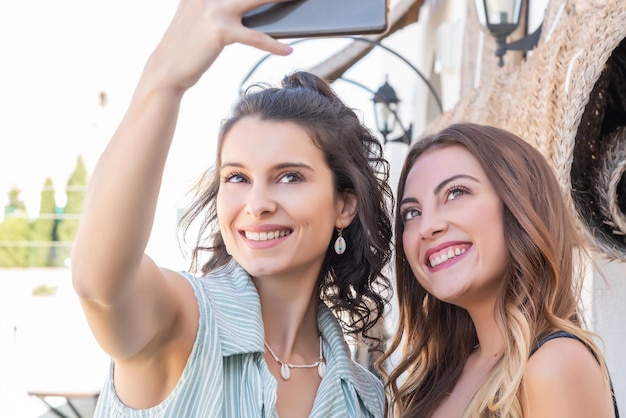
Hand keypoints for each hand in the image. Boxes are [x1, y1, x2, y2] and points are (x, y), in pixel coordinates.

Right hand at [145, 0, 292, 92]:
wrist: (166, 70)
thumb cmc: (188, 46)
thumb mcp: (198, 18)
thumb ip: (218, 7)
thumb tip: (251, 7)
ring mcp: (212, 9)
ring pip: (255, 0)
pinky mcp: (219, 31)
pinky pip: (254, 37)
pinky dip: (273, 45)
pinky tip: (287, 50)